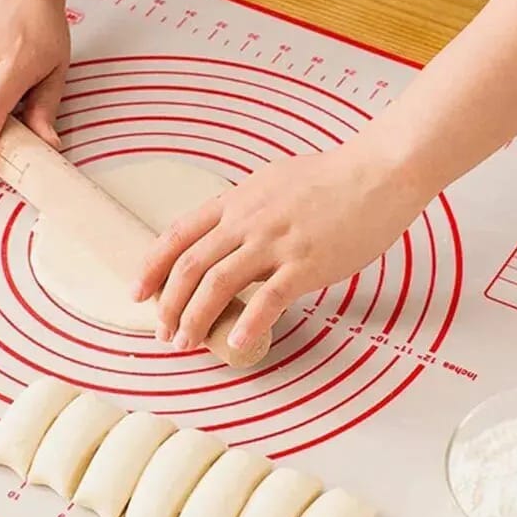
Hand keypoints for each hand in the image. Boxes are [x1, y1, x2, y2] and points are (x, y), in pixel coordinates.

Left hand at [134, 143, 430, 351]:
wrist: (379, 171)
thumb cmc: (332, 178)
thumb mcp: (273, 183)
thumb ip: (245, 210)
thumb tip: (226, 233)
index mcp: (236, 202)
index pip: (177, 235)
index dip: (151, 267)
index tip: (137, 292)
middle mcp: (247, 221)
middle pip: (189, 266)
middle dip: (168, 304)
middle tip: (163, 333)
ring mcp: (275, 241)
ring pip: (218, 283)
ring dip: (195, 318)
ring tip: (186, 343)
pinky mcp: (306, 262)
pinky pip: (268, 299)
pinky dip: (247, 324)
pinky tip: (237, 344)